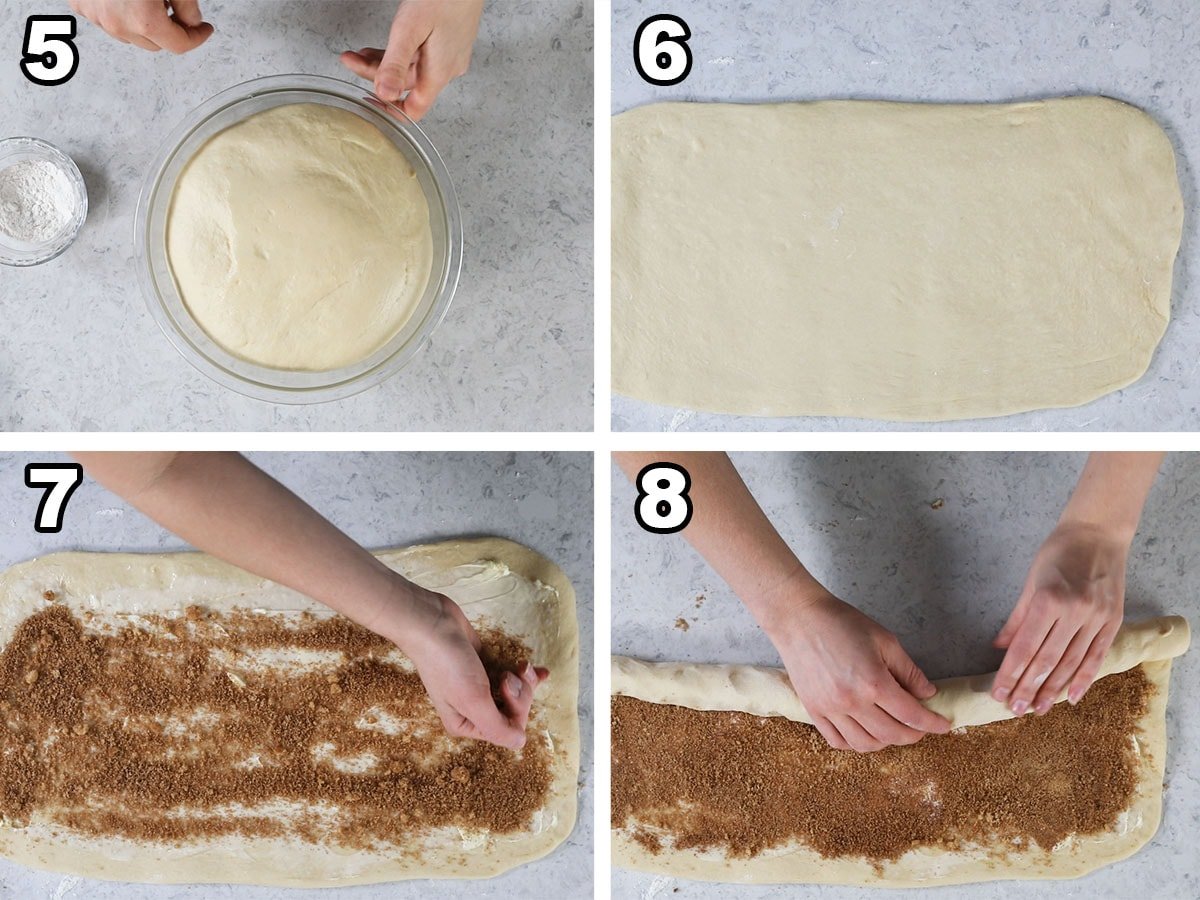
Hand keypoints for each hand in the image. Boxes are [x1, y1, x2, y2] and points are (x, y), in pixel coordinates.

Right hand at [69, 0, 212, 52]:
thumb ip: (186, 5)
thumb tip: (193, 22)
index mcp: (144, 20)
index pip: (179, 45)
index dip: (197, 37)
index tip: (203, 30)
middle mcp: (118, 24)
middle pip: (155, 44)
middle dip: (170, 31)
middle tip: (175, 9)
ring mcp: (96, 17)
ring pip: (131, 35)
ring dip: (144, 24)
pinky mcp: (81, 7)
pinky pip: (108, 20)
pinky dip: (120, 14)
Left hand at [341, 0, 483, 120]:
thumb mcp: (410, 30)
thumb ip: (395, 64)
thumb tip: (384, 94)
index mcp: (438, 73)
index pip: (414, 109)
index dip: (390, 110)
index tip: (368, 100)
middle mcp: (446, 70)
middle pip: (405, 85)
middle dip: (375, 75)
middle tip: (350, 60)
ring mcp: (448, 57)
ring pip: (410, 70)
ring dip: (383, 64)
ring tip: (359, 53)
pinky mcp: (447, 44)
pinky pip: (419, 58)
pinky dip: (398, 55)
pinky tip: (382, 49)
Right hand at [394, 586, 547, 749]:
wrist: (432, 623)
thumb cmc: (448, 664)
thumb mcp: (473, 701)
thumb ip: (497, 727)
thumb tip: (520, 743)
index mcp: (466, 723)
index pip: (506, 730)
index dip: (516, 709)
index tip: (507, 686)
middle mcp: (472, 709)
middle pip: (513, 711)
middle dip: (521, 692)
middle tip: (510, 675)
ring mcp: (479, 686)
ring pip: (516, 693)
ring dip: (525, 681)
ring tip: (521, 665)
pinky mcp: (484, 666)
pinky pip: (512, 677)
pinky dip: (527, 674)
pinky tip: (542, 671)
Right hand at [767, 590, 949, 752]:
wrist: (799, 618)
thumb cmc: (842, 623)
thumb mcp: (885, 640)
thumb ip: (909, 670)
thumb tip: (927, 694)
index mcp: (874, 682)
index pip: (911, 715)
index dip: (932, 723)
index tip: (943, 725)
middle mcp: (852, 701)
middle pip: (891, 734)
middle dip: (913, 735)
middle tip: (920, 727)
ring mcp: (830, 709)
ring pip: (865, 744)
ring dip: (885, 742)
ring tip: (892, 729)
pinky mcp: (813, 710)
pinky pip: (837, 741)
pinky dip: (855, 743)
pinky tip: (864, 732)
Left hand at [992, 522, 1126, 714]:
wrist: (1097, 534)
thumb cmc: (1057, 553)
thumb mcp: (1030, 581)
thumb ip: (1016, 618)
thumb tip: (999, 648)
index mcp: (1047, 601)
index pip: (1025, 648)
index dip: (1011, 674)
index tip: (999, 693)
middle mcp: (1073, 613)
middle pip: (1047, 661)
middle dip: (1028, 688)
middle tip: (1015, 709)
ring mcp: (1095, 619)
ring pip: (1070, 663)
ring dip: (1053, 690)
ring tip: (1037, 709)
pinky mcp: (1113, 622)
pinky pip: (1096, 656)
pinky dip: (1083, 679)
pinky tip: (1071, 697)